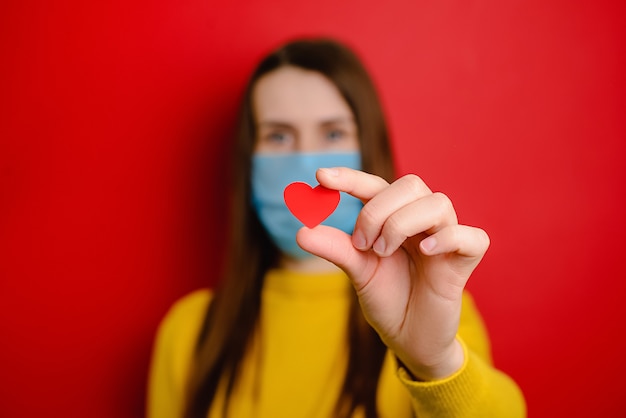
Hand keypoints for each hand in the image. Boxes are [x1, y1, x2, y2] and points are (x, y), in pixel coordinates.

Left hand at [296, 168, 489, 380]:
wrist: (408, 337)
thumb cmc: (387, 298)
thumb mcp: (357, 271)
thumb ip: (335, 249)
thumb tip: (300, 230)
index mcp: (395, 217)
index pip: (376, 186)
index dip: (351, 177)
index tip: (320, 176)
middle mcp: (422, 221)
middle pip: (410, 185)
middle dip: (378, 210)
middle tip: (363, 243)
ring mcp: (445, 237)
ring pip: (436, 203)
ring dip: (401, 224)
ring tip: (384, 252)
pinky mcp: (465, 260)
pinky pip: (470, 236)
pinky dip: (446, 237)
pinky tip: (424, 250)